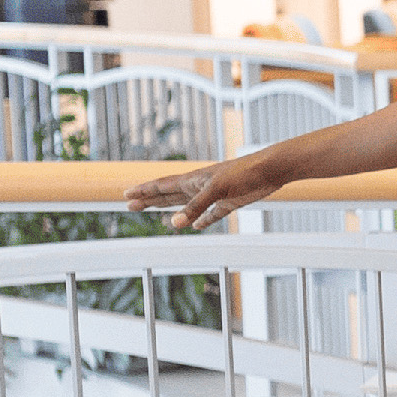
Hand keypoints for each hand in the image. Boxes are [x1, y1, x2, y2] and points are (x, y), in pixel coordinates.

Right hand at [123, 151, 285, 230]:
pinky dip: (201, 220)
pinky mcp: (230, 202)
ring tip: (156, 214)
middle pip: (169, 195)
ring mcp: (214, 195)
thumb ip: (195, 207)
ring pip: (186, 204)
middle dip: (149, 200)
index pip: (161, 186)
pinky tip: (194, 226)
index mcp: (192, 180)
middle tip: (130, 206)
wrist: (270, 170)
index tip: (126, 195)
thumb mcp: (217, 191)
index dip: (144, 191)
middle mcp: (200, 186)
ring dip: (170, 209)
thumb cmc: (244, 174)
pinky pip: (211, 214)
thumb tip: (176, 225)